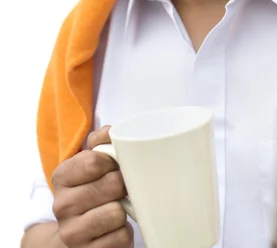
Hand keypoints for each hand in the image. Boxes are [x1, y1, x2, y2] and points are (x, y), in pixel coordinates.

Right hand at [52, 125, 133, 247]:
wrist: (75, 236)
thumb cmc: (89, 191)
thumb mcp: (89, 164)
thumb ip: (100, 142)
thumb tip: (111, 131)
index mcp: (61, 177)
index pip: (94, 161)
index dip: (113, 161)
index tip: (115, 166)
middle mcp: (62, 205)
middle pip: (111, 185)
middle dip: (123, 185)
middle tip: (120, 188)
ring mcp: (73, 233)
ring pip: (116, 212)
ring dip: (124, 209)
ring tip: (117, 208)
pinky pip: (121, 237)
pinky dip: (124, 232)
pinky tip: (114, 229)